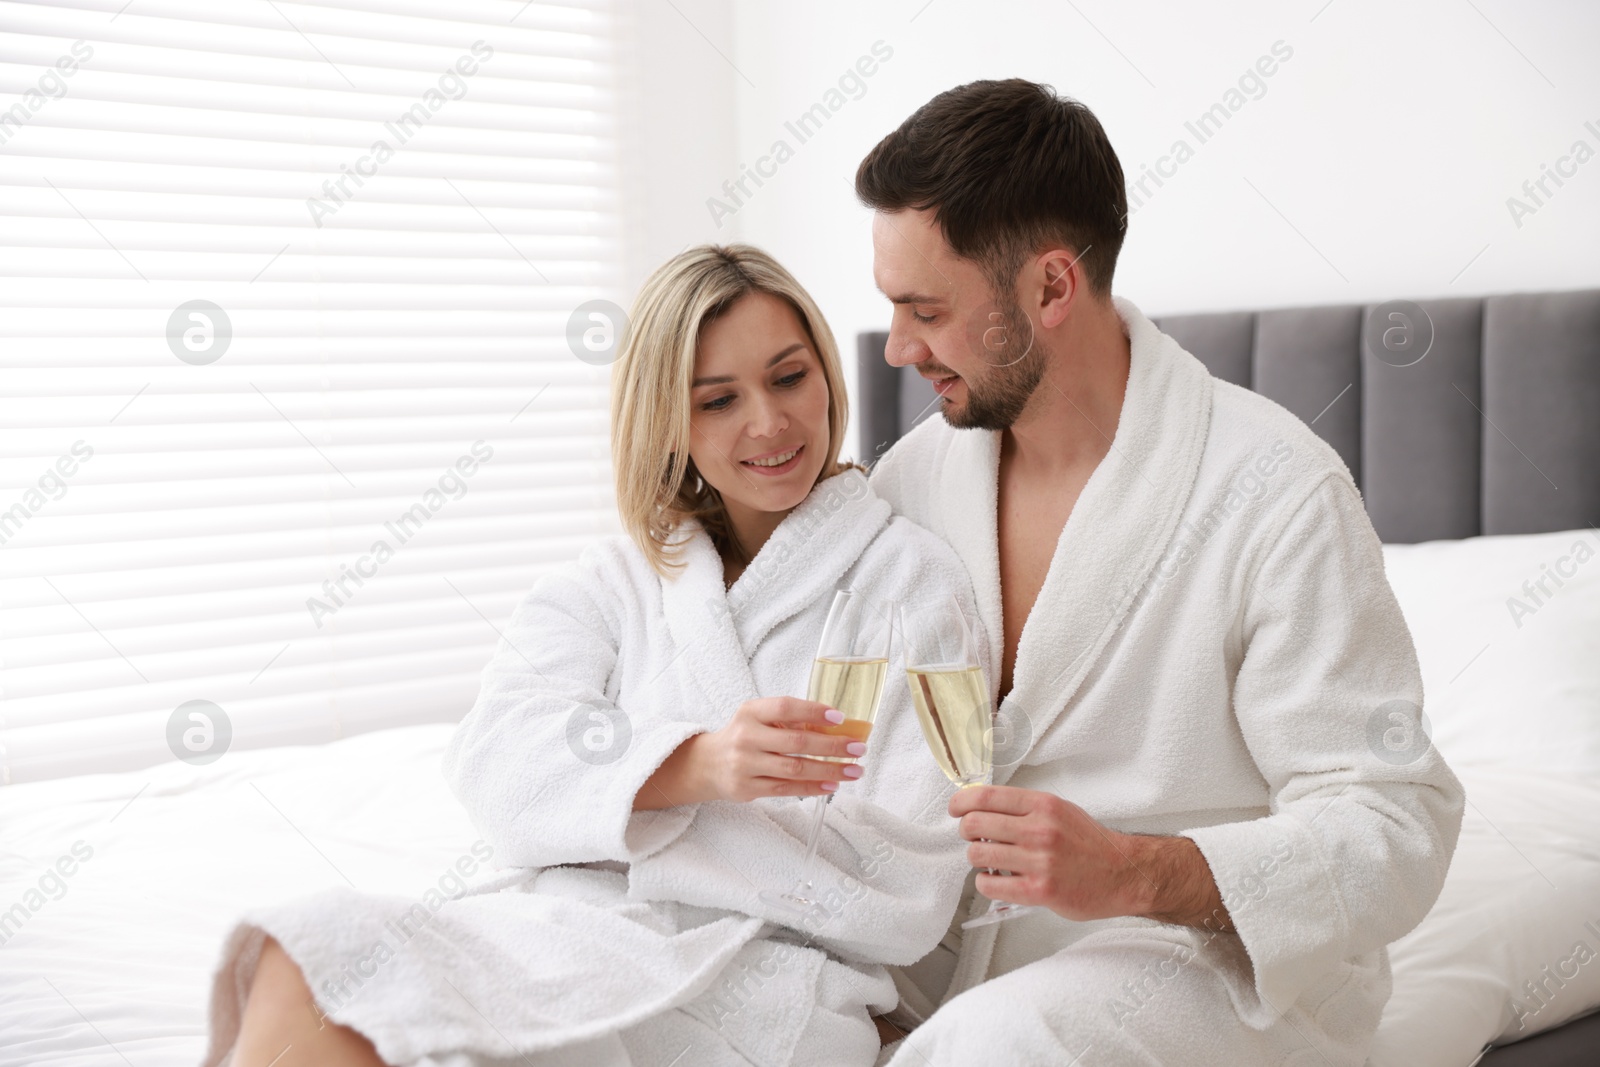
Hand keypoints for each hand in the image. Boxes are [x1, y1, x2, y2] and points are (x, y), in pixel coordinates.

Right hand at [634, 697, 866, 809]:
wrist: (707, 764)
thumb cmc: (744, 736)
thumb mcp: (758, 718)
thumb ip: (788, 720)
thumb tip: (836, 725)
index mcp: (750, 712)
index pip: (784, 708)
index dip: (813, 711)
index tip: (840, 717)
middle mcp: (745, 737)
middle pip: (796, 741)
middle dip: (832, 745)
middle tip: (858, 748)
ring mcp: (745, 765)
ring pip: (795, 768)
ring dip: (829, 770)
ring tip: (854, 770)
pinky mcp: (747, 788)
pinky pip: (786, 788)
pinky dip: (813, 787)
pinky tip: (832, 785)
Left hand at [948, 785, 1151, 921]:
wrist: (1124, 874)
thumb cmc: (1090, 844)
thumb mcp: (1061, 811)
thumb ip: (1025, 809)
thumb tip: (983, 809)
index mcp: (1043, 805)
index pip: (986, 796)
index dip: (961, 803)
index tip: (955, 809)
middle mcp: (1040, 830)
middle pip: (974, 824)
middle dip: (966, 831)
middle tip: (973, 837)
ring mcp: (1039, 861)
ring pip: (978, 854)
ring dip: (976, 858)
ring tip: (989, 860)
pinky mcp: (1039, 891)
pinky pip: (990, 885)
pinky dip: (986, 883)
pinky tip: (998, 880)